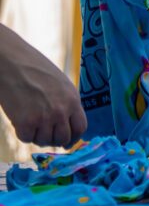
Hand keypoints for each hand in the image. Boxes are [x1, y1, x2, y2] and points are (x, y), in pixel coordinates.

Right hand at [0, 24, 86, 147]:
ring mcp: (45, 118)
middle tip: (43, 132)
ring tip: (30, 119)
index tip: (66, 143)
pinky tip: (19, 118)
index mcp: (73, 99)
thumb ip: (66, 103)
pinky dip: (22, 132)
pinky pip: (27, 139)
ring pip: (44, 141)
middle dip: (53, 139)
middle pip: (63, 139)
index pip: (80, 128)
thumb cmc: (33, 69)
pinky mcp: (26, 123)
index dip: (73, 138)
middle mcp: (62, 110)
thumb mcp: (60, 84)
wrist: (11, 62)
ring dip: (37, 135)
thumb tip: (67, 125)